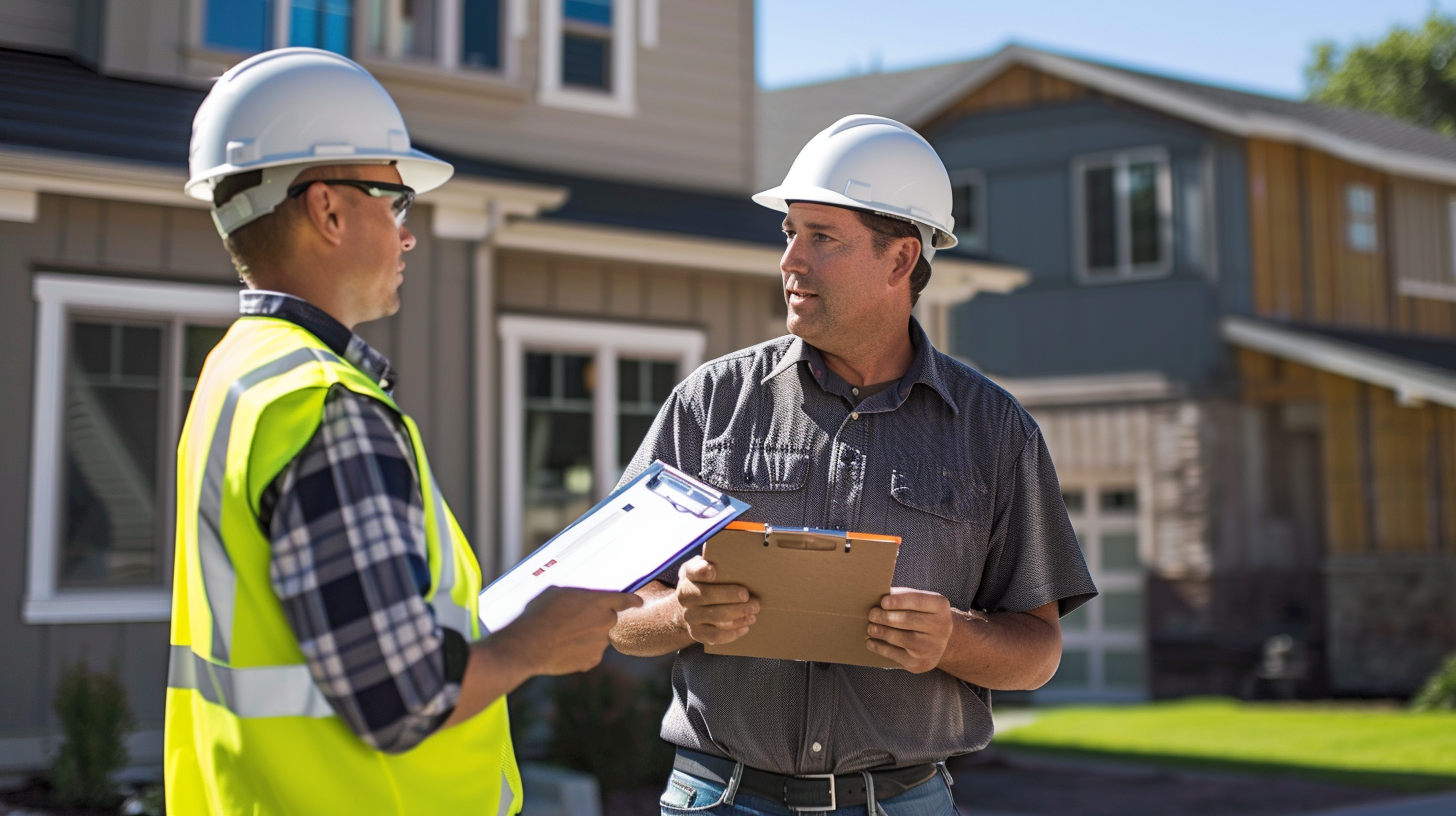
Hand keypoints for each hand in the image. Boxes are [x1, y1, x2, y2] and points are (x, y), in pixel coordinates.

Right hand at [494, 586, 642, 675]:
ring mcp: (600, 643)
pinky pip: (589, 654)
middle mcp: (606, 622)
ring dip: (585, 636)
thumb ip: (578, 597)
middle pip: (608, 619)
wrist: (528, 644)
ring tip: (561, 636)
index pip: (624, 599)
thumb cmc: (539, 614)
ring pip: (597, 638)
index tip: (639, 603)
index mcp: (600, 601)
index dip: (633, 601)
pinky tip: (562, 649)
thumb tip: (581, 601)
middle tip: (573, 621)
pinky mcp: (591, 661)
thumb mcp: (558, 593)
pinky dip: (579, 652)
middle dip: (595, 620)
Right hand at [676, 557, 758, 644]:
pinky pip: (716, 636)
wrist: (690, 607)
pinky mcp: (696, 633)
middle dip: (732, 597)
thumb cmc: (706, 583)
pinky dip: (733, 632)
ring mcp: (689, 616)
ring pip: (715, 617)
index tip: (713, 572)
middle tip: (752, 599)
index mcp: (688, 575)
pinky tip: (745, 626)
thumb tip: (737, 556)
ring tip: (754, 613)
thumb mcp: (705, 568)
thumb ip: (715, 562)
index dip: (701, 571)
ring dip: (738, 615)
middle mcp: (684, 596)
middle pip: (707, 596)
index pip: (692, 570)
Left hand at [866, 588, 954, 673]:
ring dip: (880, 631)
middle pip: (907, 620)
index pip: (918, 601)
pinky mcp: (920, 663)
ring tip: (871, 628)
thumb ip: (901, 596)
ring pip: (899, 637)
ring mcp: (931, 647)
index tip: (883, 602)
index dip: (899, 601)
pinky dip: (879, 647)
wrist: (936, 644)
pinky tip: (870, 642)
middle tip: (872, 614)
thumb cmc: (921, 615)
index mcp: (940, 607)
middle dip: (885, 616)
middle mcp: (941, 627)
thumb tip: (875, 594)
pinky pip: (894, 654)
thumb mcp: (919, 603)